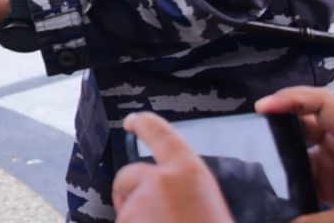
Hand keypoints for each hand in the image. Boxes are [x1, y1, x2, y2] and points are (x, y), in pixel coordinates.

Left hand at [113, 112, 234, 222]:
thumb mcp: (211, 206)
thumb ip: (186, 190)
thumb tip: (167, 189)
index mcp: (188, 171)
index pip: (159, 133)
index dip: (143, 123)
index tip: (133, 121)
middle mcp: (158, 180)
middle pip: (129, 176)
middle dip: (132, 192)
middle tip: (157, 217)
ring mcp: (137, 205)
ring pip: (125, 208)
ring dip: (135, 219)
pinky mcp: (125, 222)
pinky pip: (122, 222)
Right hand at [255, 86, 333, 221]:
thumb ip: (317, 222)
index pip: (320, 102)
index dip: (290, 98)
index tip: (263, 108)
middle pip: (306, 119)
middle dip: (279, 123)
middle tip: (250, 130)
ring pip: (303, 143)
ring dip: (284, 152)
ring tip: (258, 159)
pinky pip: (308, 164)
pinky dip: (293, 172)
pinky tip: (277, 182)